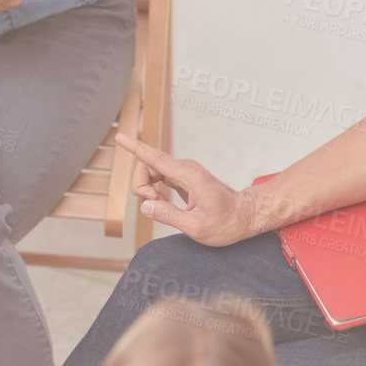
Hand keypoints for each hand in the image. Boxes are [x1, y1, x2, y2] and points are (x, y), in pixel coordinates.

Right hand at [115, 135, 257, 245]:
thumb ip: (168, 215)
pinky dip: (153, 189)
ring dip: (147, 188)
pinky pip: (159, 175)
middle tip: (154, 206)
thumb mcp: (196, 227)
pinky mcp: (184, 177)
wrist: (245, 216)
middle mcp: (186, 168)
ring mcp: (185, 171)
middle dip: (141, 185)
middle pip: (147, 165)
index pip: (155, 159)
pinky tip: (162, 201)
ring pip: (151, 170)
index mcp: (189, 176)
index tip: (120, 138)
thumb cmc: (226, 223)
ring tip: (161, 206)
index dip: (135, 148)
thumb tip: (145, 205)